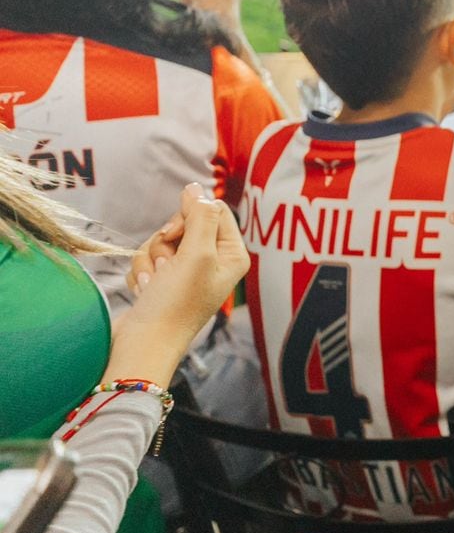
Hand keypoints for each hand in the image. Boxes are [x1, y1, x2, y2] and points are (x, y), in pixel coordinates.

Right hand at [107, 183, 249, 386]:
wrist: (143, 345)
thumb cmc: (175, 303)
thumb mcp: (196, 254)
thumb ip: (199, 216)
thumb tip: (195, 187)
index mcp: (232, 254)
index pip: (213, 209)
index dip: (189, 215)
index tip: (176, 234)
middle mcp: (213, 261)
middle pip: (185, 222)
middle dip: (166, 241)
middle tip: (166, 265)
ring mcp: (186, 272)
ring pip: (161, 240)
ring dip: (151, 259)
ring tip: (155, 284)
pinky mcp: (162, 281)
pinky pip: (147, 258)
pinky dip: (141, 273)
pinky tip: (145, 292)